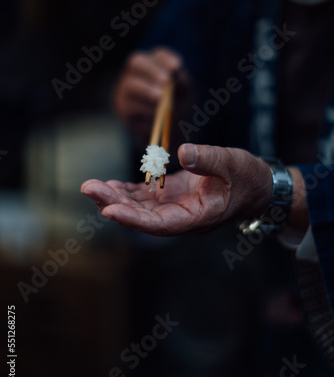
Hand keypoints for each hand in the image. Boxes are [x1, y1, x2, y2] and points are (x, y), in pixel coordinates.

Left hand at [80, 144, 272, 235]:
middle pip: (143, 217)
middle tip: (89, 188)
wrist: (254, 184)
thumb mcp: (233, 163)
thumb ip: (208, 159)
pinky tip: (110, 185)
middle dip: (114, 204)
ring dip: (116, 198)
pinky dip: (127, 191)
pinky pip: (145, 197)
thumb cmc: (247, 177)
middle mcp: (181, 217)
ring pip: (140, 207)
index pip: (161, 224)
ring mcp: (175, 207)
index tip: (109, 210)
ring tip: (92, 186)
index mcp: (197, 217)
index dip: (134, 219)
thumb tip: (182, 152)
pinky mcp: (171, 196)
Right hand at [113, 47, 190, 138]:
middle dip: (152, 70)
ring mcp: (125, 89)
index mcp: (155, 64)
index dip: (166, 59)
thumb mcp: (184, 94)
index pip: (158, 55)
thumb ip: (182, 84)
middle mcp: (135, 72)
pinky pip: (130, 106)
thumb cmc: (177, 106)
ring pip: (131, 84)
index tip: (177, 67)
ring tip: (161, 98)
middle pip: (136, 61)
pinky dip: (145, 109)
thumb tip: (175, 76)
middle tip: (166, 81)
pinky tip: (155, 114)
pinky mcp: (122, 107)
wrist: (167, 130)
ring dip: (148, 91)